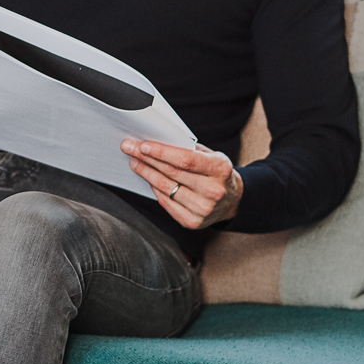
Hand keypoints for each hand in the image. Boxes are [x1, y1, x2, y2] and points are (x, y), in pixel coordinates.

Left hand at [121, 139, 240, 228]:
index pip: (186, 160)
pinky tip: (148, 179)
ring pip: (166, 189)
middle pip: (172, 173)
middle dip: (147, 159)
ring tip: (135, 162)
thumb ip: (189, 150)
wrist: (233, 201)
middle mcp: (213, 191)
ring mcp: (203, 209)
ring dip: (147, 174)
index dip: (162, 152)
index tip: (143, 145)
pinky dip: (155, 190)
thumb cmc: (217, 173)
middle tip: (129, 148)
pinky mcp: (193, 222)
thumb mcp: (212, 156)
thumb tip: (157, 141)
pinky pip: (167, 203)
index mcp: (220, 169)